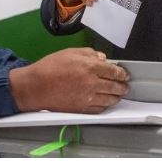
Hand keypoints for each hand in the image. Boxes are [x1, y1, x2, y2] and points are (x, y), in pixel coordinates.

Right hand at [9, 48, 128, 113]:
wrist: (36, 86)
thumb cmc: (50, 67)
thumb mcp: (70, 52)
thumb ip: (89, 53)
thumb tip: (102, 58)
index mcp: (91, 66)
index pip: (114, 71)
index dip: (122, 73)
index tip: (124, 74)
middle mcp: (93, 83)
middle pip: (115, 86)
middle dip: (122, 86)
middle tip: (124, 86)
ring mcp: (88, 97)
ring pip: (110, 99)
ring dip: (116, 97)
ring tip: (118, 95)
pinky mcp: (82, 109)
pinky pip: (99, 109)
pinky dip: (105, 106)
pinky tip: (105, 103)